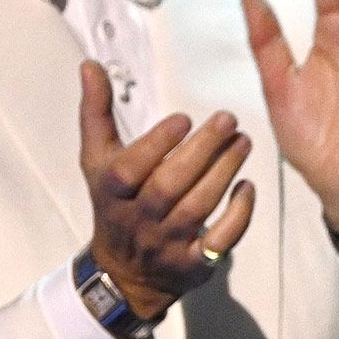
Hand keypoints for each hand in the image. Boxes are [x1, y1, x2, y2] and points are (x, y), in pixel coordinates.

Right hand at [80, 62, 255, 319]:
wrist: (124, 273)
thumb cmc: (114, 204)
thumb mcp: (97, 161)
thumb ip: (97, 113)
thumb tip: (90, 65)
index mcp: (112, 193)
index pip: (130, 170)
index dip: (156, 144)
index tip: (183, 117)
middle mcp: (138, 220)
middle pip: (168, 187)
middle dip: (201, 152)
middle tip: (228, 119)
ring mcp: (167, 244)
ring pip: (198, 208)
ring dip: (224, 172)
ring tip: (244, 141)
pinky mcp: (195, 264)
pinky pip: (220, 242)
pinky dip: (238, 215)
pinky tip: (247, 187)